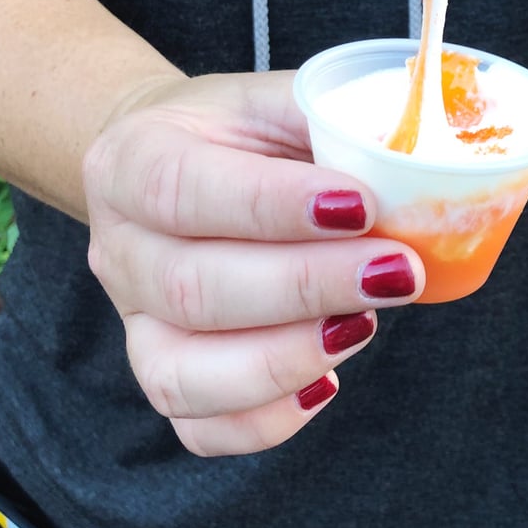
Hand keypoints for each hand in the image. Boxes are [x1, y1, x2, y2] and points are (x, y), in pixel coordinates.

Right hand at [83, 72, 423, 456]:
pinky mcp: (161, 373)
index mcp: (130, 160)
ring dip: (289, 358)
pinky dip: (267, 419)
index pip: (183, 190)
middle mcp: (118, 248)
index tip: (361, 205)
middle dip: (307, 287)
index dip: (273, 206)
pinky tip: (326, 382)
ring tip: (364, 322)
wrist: (173, 165)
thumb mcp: (270, 99)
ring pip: (186, 373)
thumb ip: (326, 118)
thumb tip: (409, 153)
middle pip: (192, 288)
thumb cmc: (235, 134)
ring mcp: (133, 322)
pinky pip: (200, 428)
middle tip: (395, 270)